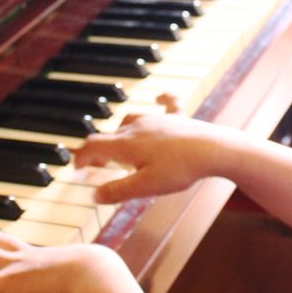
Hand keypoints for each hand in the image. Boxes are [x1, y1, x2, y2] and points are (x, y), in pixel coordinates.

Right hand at [75, 113, 238, 203]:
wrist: (214, 149)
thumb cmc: (180, 169)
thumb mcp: (145, 187)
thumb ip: (117, 191)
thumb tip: (94, 195)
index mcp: (126, 144)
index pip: (92, 146)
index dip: (80, 158)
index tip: (78, 170)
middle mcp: (137, 127)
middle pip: (109, 135)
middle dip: (100, 152)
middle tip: (101, 170)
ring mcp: (157, 119)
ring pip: (130, 120)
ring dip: (122, 134)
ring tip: (123, 149)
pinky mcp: (177, 118)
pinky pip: (167, 103)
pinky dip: (160, 100)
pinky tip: (159, 97)